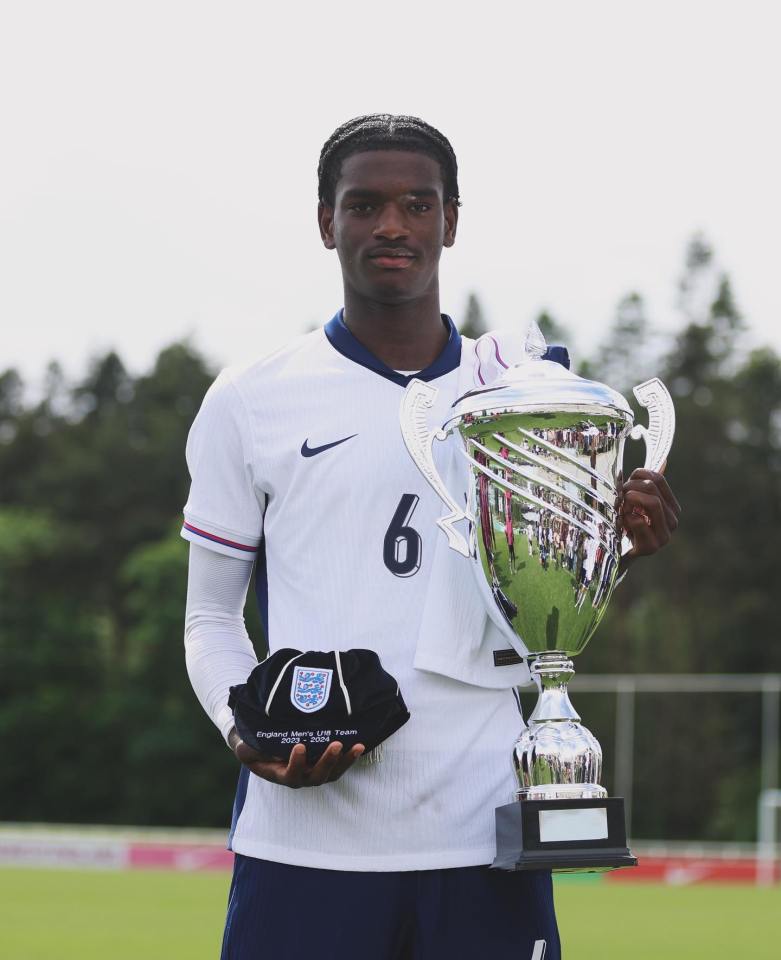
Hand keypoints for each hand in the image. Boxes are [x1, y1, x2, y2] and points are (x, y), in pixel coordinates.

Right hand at [229, 730, 364, 787]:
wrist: (266, 743)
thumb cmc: (255, 745)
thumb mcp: (246, 748)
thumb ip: (245, 750)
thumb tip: (246, 747)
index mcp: (281, 775)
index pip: (291, 774)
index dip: (296, 763)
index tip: (299, 746)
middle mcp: (301, 777)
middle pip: (317, 776)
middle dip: (327, 761)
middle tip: (335, 745)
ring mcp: (314, 771)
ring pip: (332, 772)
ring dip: (344, 760)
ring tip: (355, 746)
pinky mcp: (325, 763)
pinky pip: (340, 764)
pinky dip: (349, 756)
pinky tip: (360, 744)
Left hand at [617, 467, 680, 559]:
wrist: (616, 554)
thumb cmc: (626, 524)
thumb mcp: (636, 502)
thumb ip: (647, 484)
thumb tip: (664, 460)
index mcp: (671, 507)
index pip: (658, 479)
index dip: (638, 475)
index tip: (626, 481)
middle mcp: (672, 521)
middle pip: (653, 488)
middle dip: (631, 487)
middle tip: (619, 495)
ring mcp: (664, 536)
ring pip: (652, 502)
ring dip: (630, 500)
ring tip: (621, 507)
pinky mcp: (651, 547)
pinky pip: (638, 521)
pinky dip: (626, 518)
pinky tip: (622, 524)